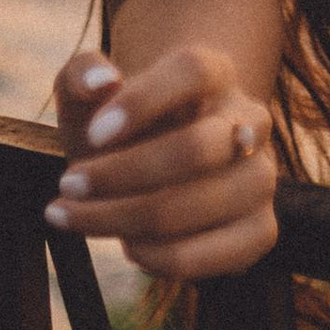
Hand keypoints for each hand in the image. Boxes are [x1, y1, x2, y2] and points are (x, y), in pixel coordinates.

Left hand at [43, 42, 278, 280]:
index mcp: (214, 72)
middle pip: (197, 148)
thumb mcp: (89, 93)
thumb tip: (102, 82)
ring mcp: (261, 177)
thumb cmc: (117, 126)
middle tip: (68, 185)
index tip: (92, 134)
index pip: (194, 72)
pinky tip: (128, 245)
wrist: (154, 168)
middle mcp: (249, 120)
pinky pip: (217, 255)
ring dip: (127, 219)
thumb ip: (82, 74)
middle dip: (122, 174)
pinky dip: (162, 258)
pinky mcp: (261, 230)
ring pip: (200, 205)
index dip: (143, 102)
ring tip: (80, 218)